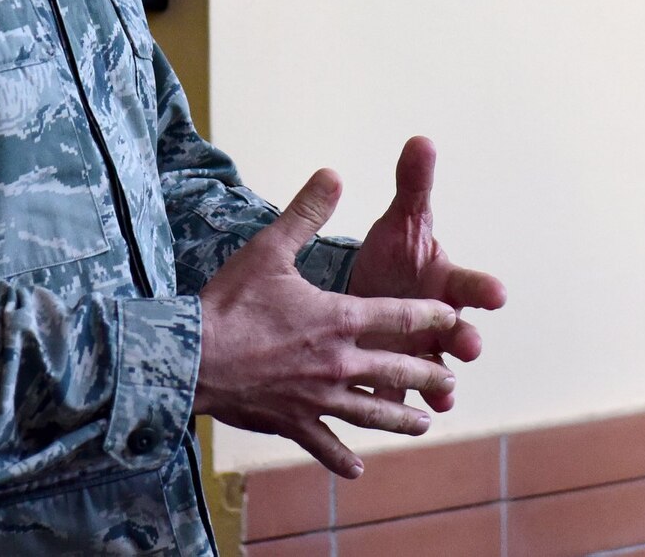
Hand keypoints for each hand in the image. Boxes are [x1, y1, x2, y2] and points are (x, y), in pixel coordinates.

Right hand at [195, 168, 463, 477]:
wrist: (191, 356)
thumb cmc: (230, 301)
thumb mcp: (270, 248)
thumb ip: (306, 212)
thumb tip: (332, 174)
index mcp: (338, 319)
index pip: (398, 316)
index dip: (430, 317)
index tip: (454, 320)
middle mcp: (337, 362)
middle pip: (395, 371)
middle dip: (427, 375)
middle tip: (451, 381)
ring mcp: (317, 397)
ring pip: (370, 413)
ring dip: (400, 420)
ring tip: (423, 426)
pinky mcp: (293, 422)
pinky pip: (325, 444)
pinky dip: (342, 458)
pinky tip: (358, 470)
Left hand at [348, 136, 507, 405]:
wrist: (366, 291)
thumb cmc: (395, 255)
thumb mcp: (401, 220)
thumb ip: (413, 186)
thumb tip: (422, 140)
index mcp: (446, 284)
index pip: (472, 286)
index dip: (484, 290)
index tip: (498, 294)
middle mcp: (441, 322)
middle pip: (459, 334)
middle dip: (465, 339)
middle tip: (469, 343)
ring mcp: (420, 352)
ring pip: (436, 372)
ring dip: (440, 382)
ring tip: (443, 392)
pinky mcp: (393, 374)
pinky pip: (399, 393)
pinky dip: (400, 405)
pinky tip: (398, 416)